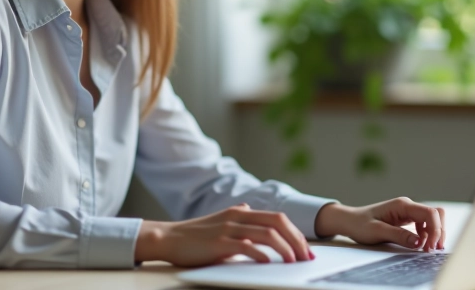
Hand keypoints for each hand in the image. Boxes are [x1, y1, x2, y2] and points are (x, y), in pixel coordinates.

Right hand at [135, 203, 314, 266]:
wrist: (168, 238)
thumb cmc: (195, 235)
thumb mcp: (220, 221)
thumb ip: (237, 217)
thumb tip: (249, 210)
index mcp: (241, 212)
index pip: (277, 218)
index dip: (295, 233)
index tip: (306, 250)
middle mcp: (238, 216)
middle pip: (278, 222)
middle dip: (296, 240)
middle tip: (306, 257)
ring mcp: (229, 229)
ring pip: (267, 234)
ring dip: (285, 248)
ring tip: (293, 262)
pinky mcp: (220, 243)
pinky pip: (247, 247)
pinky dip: (262, 255)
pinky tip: (269, 263)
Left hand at [314, 198, 445, 251]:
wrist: (349, 221)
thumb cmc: (360, 224)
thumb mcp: (377, 232)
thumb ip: (398, 236)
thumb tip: (419, 242)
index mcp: (402, 205)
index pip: (430, 213)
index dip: (436, 230)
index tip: (431, 247)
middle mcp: (407, 206)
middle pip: (435, 214)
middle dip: (438, 232)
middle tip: (432, 250)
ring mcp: (408, 212)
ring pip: (432, 219)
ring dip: (434, 233)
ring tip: (428, 249)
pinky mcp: (406, 219)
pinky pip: (424, 224)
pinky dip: (427, 234)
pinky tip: (421, 244)